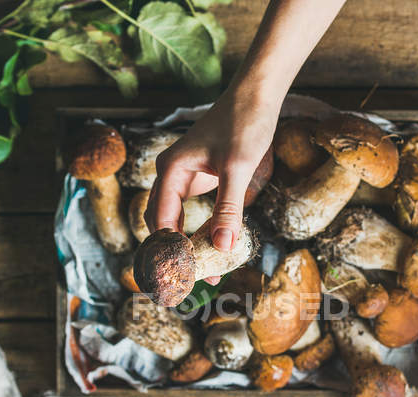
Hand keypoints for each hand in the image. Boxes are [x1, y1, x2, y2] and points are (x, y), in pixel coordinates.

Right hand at [144, 84, 279, 283]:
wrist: (257, 95)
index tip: (183, 276)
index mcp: (170, 170)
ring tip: (203, 271)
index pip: (160, 221)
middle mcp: (171, 175)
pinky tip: (213, 246)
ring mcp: (185, 176)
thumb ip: (229, 209)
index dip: (169, 250)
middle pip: (162, 223)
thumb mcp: (237, 168)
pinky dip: (199, 230)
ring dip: (186, 244)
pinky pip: (193, 211)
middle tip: (189, 281)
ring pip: (175, 219)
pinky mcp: (201, 178)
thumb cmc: (244, 123)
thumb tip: (223, 247)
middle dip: (174, 252)